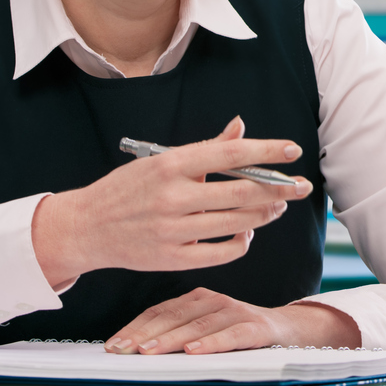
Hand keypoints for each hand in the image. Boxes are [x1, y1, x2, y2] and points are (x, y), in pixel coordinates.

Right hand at [31, 116, 311, 286]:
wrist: (85, 227)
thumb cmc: (129, 189)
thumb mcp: (161, 160)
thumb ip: (206, 148)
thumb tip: (240, 127)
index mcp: (171, 164)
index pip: (229, 153)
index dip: (266, 151)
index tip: (293, 149)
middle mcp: (173, 196)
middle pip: (242, 192)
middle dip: (279, 189)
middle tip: (300, 186)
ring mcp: (172, 229)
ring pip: (237, 223)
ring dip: (265, 215)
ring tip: (277, 207)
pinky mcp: (172, 258)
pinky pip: (221, 252)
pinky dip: (241, 242)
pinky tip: (247, 233)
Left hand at [104, 287, 361, 354]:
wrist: (287, 330)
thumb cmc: (237, 332)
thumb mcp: (204, 327)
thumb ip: (178, 332)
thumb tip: (136, 350)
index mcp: (197, 298)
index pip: (160, 311)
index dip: (135, 327)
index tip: (113, 345)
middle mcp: (213, 300)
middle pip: (174, 317)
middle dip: (146, 334)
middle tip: (123, 349)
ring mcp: (235, 311)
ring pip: (198, 325)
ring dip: (172, 339)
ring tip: (149, 352)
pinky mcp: (256, 326)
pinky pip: (231, 335)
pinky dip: (212, 342)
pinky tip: (194, 352)